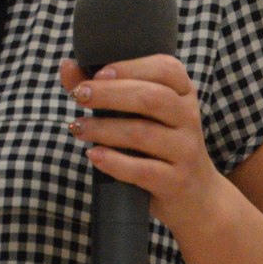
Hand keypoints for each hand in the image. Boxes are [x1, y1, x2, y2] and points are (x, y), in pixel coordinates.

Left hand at [58, 55, 224, 229]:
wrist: (196, 197)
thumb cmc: (160, 147)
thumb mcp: (144, 116)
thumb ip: (105, 89)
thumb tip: (67, 66)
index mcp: (184, 94)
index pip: (166, 68)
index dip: (131, 67)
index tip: (99, 73)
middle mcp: (189, 118)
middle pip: (151, 98)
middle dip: (109, 94)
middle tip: (79, 95)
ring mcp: (185, 151)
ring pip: (142, 133)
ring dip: (103, 128)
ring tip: (77, 127)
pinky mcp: (175, 181)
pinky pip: (142, 169)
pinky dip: (113, 162)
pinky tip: (93, 155)